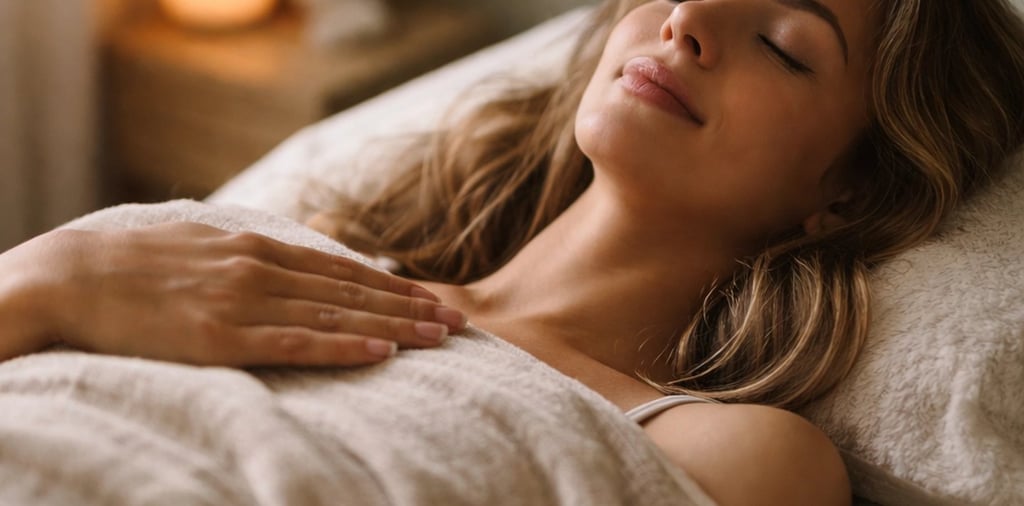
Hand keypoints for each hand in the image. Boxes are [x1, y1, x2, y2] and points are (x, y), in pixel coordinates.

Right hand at [0, 223, 465, 366]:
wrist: (74, 276)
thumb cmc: (139, 264)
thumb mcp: (206, 244)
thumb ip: (254, 255)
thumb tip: (294, 263)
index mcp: (258, 247)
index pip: (343, 269)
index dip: (392, 284)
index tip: (432, 296)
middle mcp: (261, 269)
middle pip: (353, 291)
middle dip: (410, 306)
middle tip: (458, 321)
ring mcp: (244, 302)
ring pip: (337, 316)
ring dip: (394, 326)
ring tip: (439, 337)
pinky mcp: (221, 337)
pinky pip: (296, 344)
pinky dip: (344, 348)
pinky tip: (381, 354)